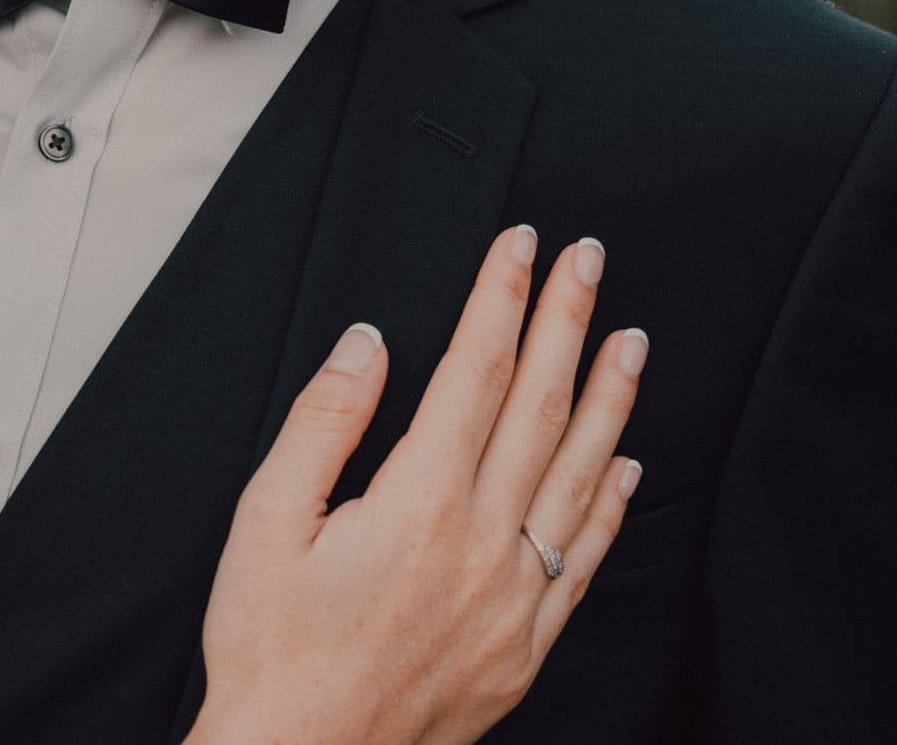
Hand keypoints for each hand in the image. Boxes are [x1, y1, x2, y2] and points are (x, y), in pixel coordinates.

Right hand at [187, 226, 646, 744]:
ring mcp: (514, 598)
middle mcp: (481, 545)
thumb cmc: (271, 648)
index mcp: (418, 504)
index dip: (499, 301)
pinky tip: (627, 465)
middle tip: (589, 259)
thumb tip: (367, 345)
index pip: (474, 373)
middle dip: (566, 323)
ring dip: (610, 399)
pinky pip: (587, 559)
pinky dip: (614, 504)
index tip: (518, 248)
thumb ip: (324, 422)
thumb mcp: (266, 519)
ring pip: (581, 475)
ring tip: (630, 340)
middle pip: (539, 408)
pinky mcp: (524, 645)